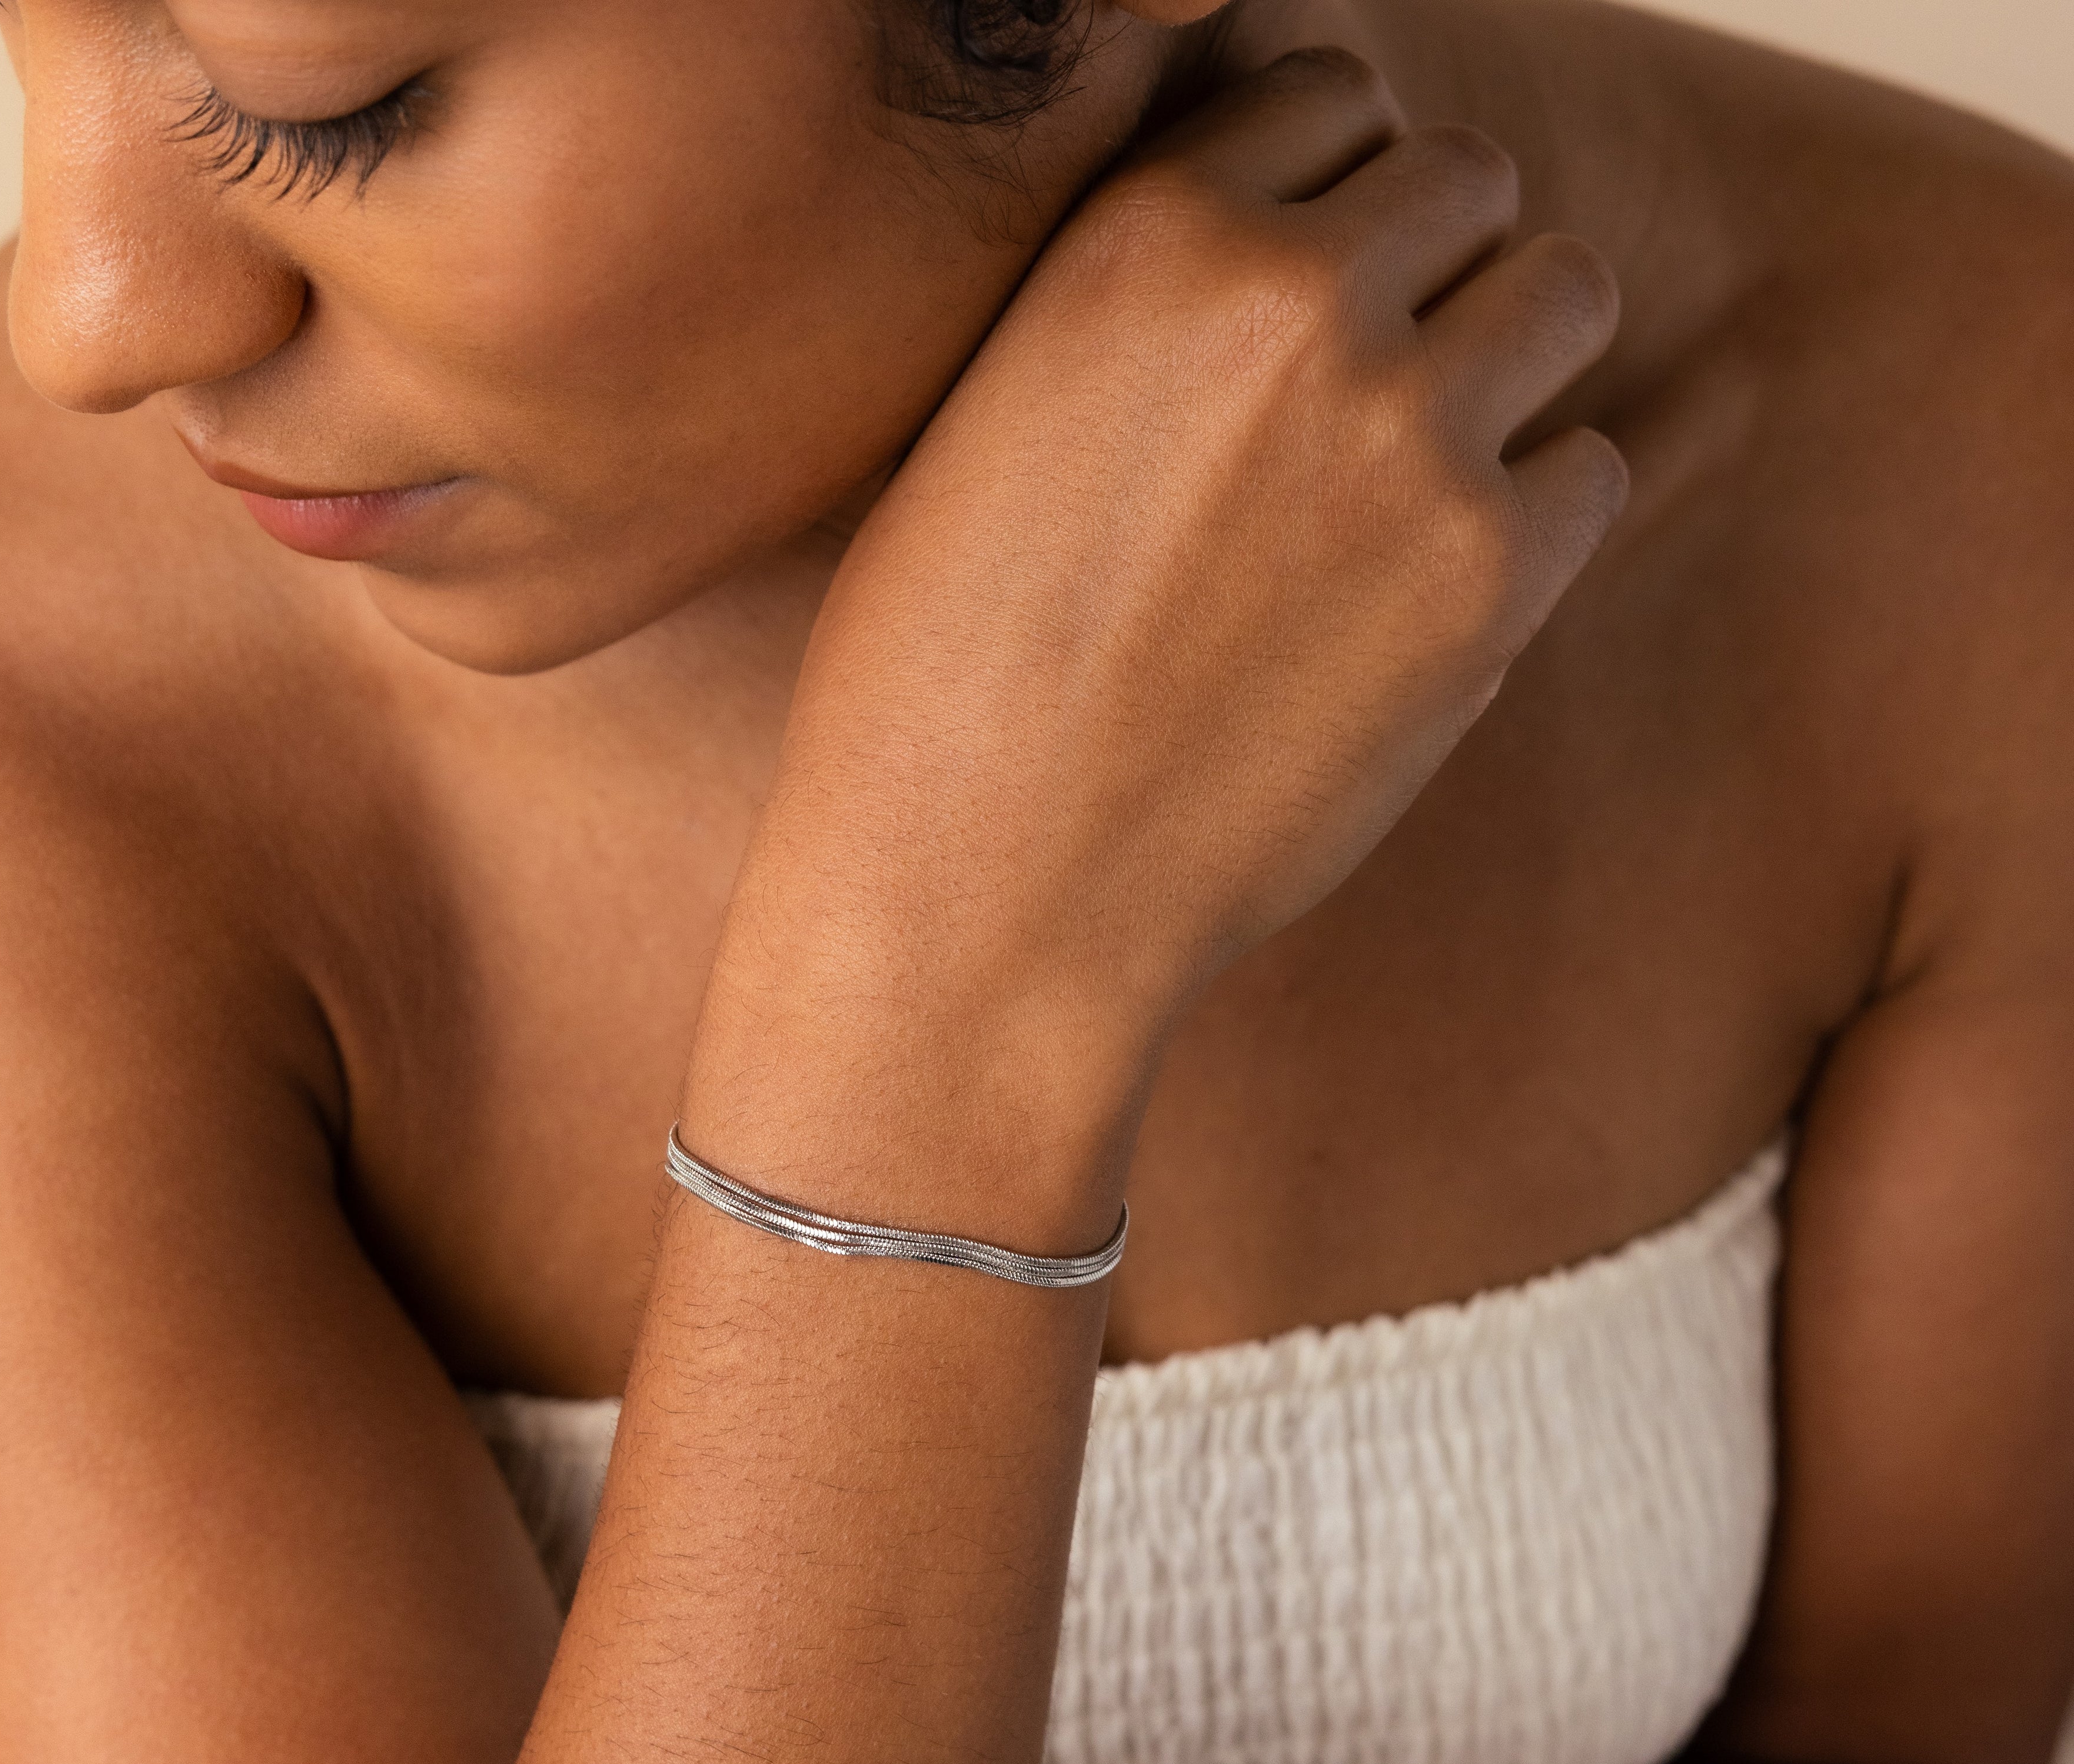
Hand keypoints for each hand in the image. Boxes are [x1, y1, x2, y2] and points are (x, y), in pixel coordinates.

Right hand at [717, 47, 1625, 1071]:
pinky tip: (1433, 593)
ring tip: (1416, 475)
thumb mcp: (987, 433)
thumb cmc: (937, 690)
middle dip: (1428, 266)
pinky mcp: (1486, 581)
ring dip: (1510, 359)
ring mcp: (1408, 436)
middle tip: (1364, 394)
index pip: (1331, 98)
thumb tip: (1278, 274)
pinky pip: (1591, 470)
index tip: (1311, 283)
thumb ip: (1138, 319)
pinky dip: (1536, 515)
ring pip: (1561, 294)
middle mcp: (1293, 301)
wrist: (982, 901)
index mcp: (1145, 238)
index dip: (1331, 189)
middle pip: (1465, 181)